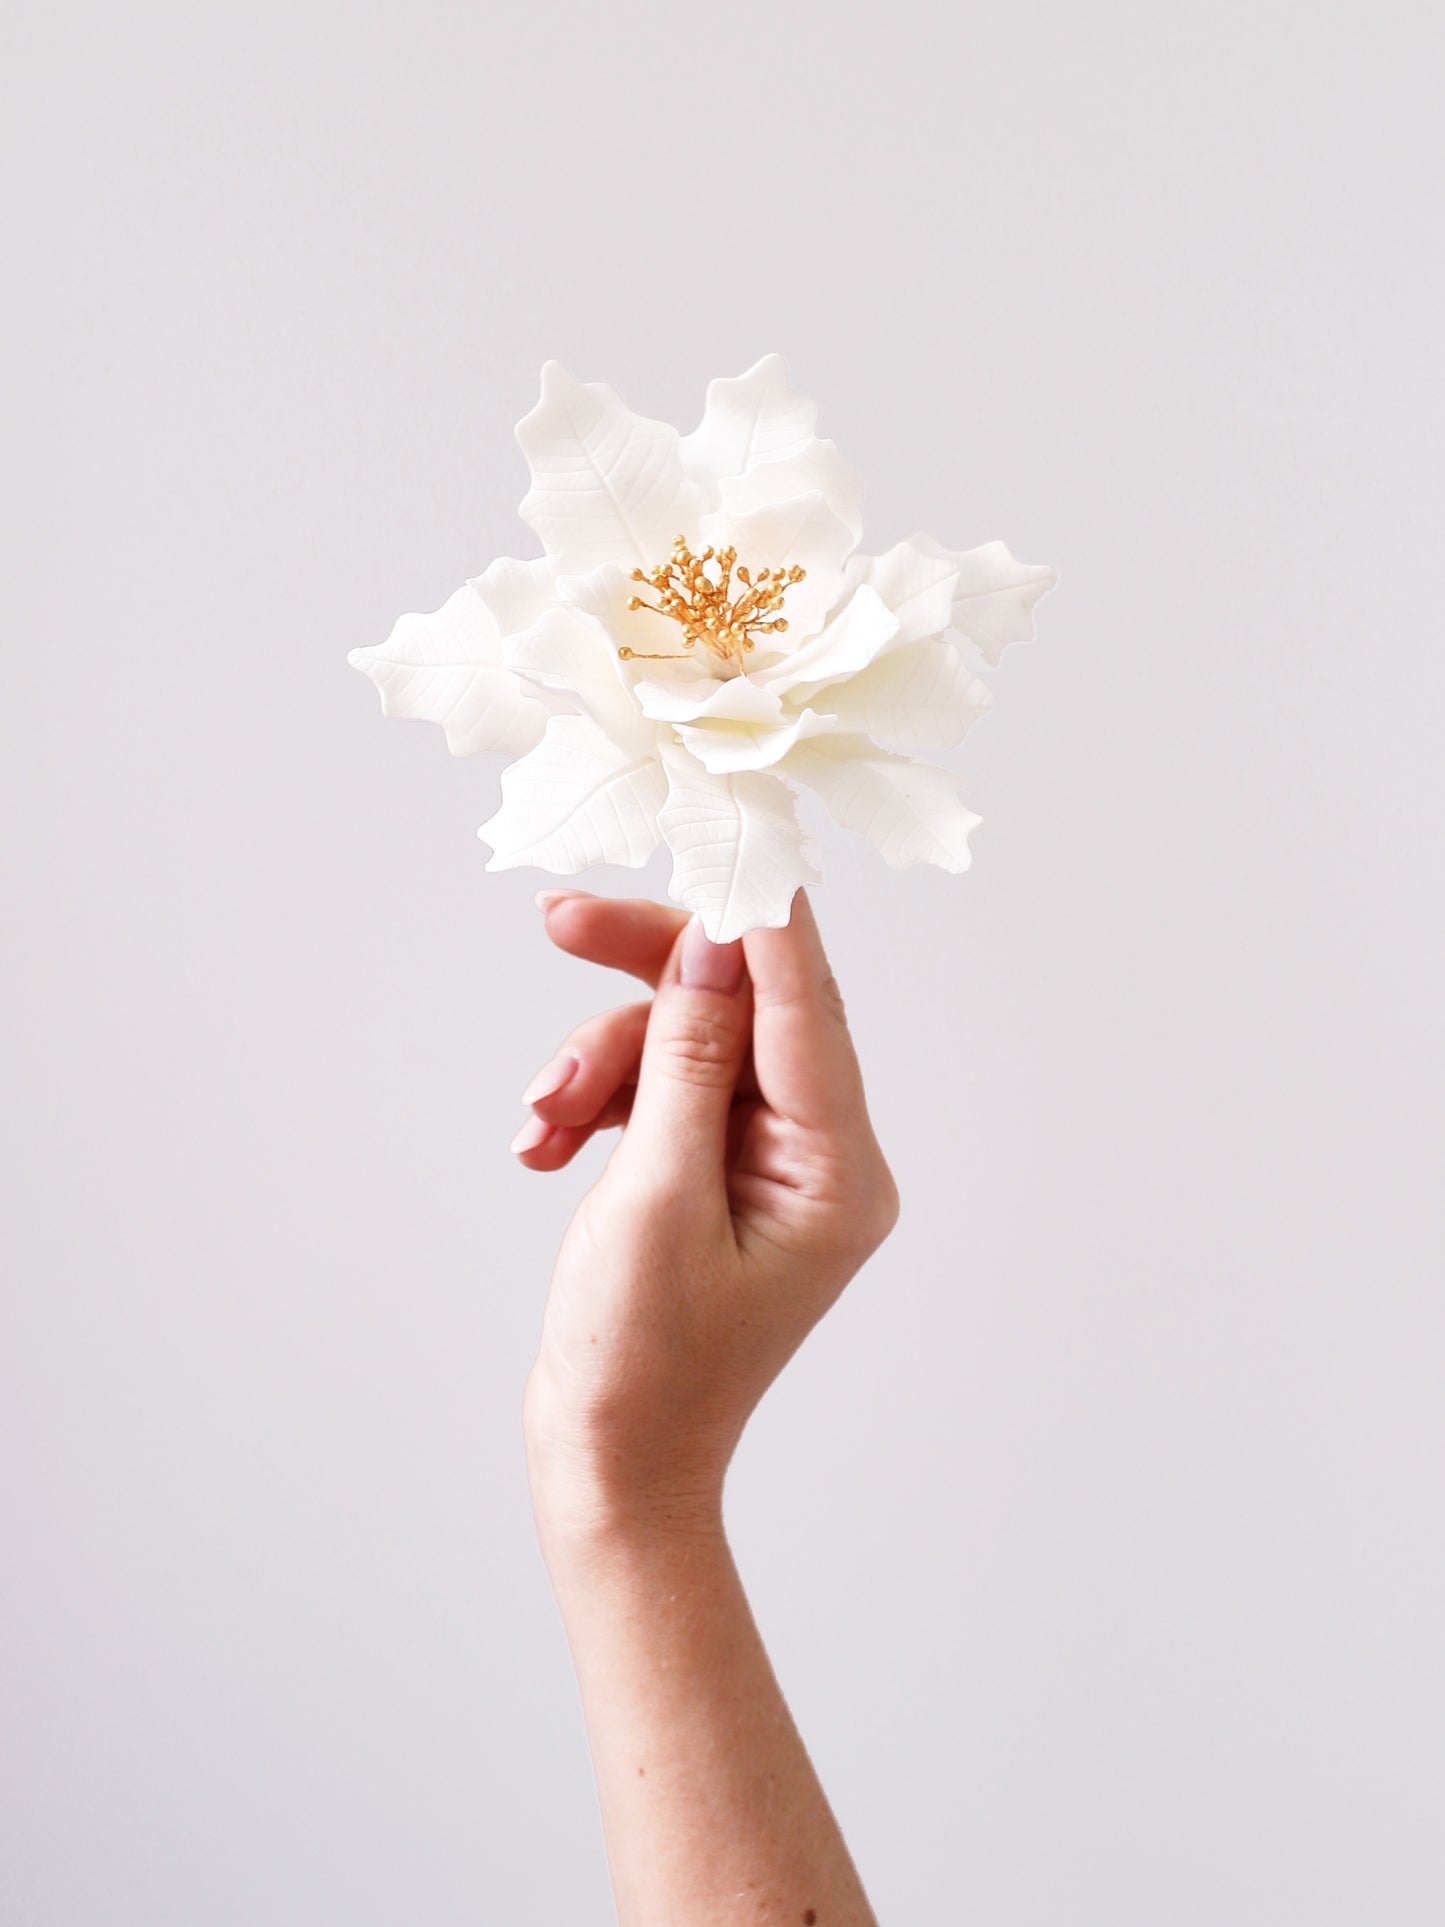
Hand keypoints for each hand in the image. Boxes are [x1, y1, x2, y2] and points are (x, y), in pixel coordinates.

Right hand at [516, 888, 898, 1545]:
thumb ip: (686, 1058)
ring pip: (686, 1045)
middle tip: (557, 921)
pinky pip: (663, 1091)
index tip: (719, 833)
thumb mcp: (655, 1195)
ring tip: (538, 1123)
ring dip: (599, 1063)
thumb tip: (716, 940)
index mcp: (840, 1172)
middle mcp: (821, 1158)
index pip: (809, 1006)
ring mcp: (768, 1166)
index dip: (761, 915)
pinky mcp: (716, 1171)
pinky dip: (599, 1101)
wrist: (609, 1468)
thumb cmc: (639, 1364)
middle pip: (744, 1009)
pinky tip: (544, 1143)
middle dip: (645, 980)